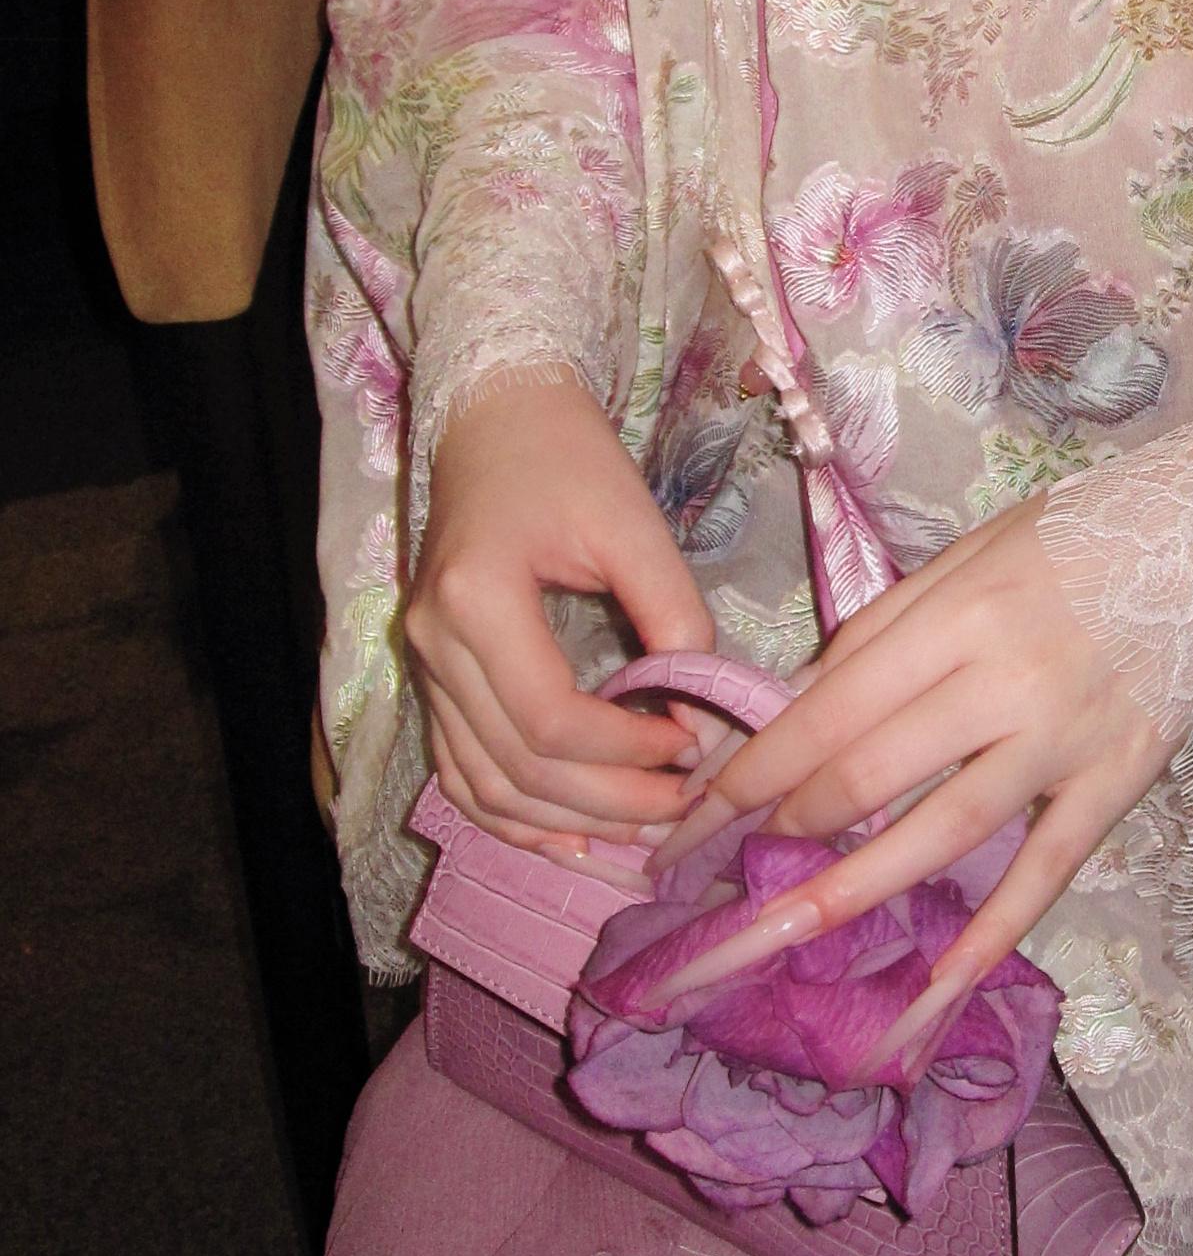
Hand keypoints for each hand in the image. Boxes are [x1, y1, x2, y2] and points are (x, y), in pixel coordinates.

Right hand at [407, 370, 715, 858]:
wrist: (498, 419)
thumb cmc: (569, 462)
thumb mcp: (635, 525)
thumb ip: (675, 616)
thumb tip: (705, 711)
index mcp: (477, 599)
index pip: (550, 717)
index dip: (626, 750)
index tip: (692, 746)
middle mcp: (436, 644)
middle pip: (517, 766)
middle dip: (607, 801)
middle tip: (681, 806)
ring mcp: (425, 667)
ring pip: (483, 785)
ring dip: (563, 824)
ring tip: (639, 831)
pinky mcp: (433, 678)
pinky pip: (461, 772)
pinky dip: (512, 815)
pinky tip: (570, 836)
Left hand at [644, 497, 1168, 1063]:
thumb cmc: (1071, 537)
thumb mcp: (962, 555)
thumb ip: (881, 634)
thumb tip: (797, 712)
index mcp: (955, 616)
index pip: (826, 713)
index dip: (748, 777)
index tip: (686, 827)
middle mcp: (1005, 681)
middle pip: (870, 777)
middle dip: (779, 834)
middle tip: (714, 885)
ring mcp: (1065, 739)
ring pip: (945, 834)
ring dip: (852, 891)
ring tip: (776, 938)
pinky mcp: (1117, 781)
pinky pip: (1046, 873)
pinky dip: (990, 939)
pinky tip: (932, 996)